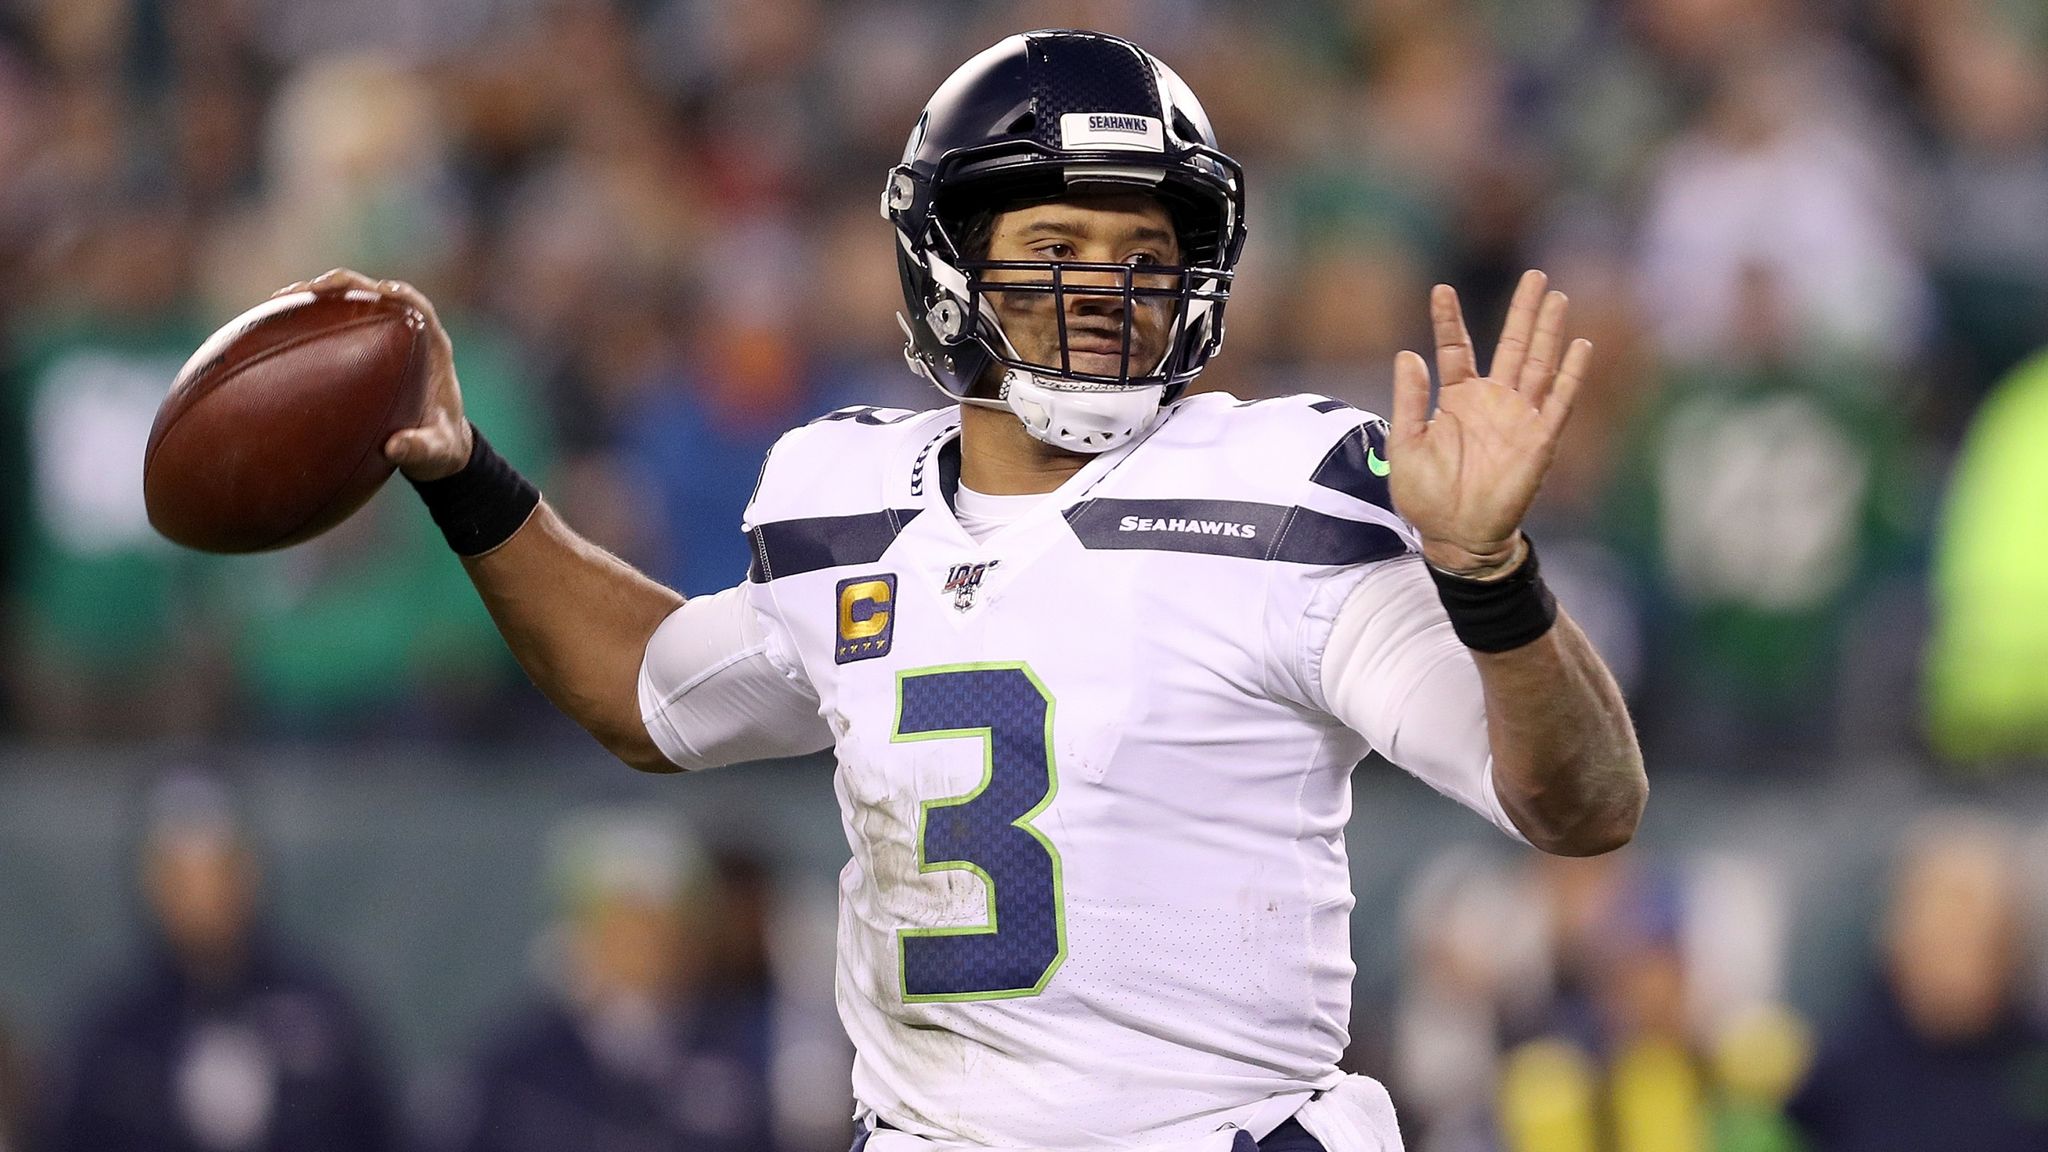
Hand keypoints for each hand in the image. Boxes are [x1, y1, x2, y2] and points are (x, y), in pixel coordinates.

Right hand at [273, 268, 471, 480]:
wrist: (434, 452)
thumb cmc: (441, 448)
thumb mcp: (437, 453)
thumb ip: (422, 449)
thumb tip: (395, 448)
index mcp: (433, 348)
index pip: (417, 307)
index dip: (399, 295)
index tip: (381, 292)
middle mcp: (407, 335)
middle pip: (375, 295)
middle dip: (344, 286)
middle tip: (311, 290)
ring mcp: (383, 340)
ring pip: (349, 305)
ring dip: (317, 297)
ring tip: (280, 301)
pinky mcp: (362, 351)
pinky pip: (333, 327)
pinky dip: (308, 322)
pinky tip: (275, 328)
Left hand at [1388, 269, 1589, 577]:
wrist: (1454, 536)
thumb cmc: (1426, 495)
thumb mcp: (1405, 443)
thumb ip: (1409, 399)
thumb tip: (1408, 354)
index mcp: (1457, 400)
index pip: (1456, 349)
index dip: (1448, 320)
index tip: (1441, 289)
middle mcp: (1491, 402)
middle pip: (1511, 346)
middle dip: (1523, 311)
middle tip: (1535, 276)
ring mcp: (1517, 419)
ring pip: (1538, 364)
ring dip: (1548, 332)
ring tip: (1556, 297)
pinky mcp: (1538, 440)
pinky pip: (1558, 402)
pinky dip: (1570, 375)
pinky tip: (1580, 346)